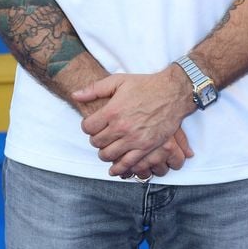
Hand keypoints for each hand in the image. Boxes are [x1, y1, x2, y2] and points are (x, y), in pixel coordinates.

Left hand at [73, 67, 193, 176]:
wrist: (171, 92)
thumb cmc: (145, 85)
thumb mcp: (119, 80)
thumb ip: (95, 89)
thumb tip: (76, 95)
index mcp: (113, 110)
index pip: (88, 127)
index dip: (87, 126)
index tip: (91, 125)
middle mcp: (121, 127)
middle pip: (97, 143)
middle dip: (95, 140)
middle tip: (99, 136)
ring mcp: (134, 139)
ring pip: (109, 155)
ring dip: (104, 153)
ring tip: (107, 148)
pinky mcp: (146, 147)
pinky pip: (127, 164)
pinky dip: (119, 168)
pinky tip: (115, 167)